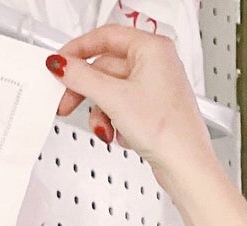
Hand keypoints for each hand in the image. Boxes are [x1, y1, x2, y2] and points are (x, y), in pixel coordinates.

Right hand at [47, 26, 213, 185]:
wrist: (186, 167)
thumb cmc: (168, 131)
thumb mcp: (114, 99)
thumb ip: (82, 78)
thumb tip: (61, 65)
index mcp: (153, 48)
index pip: (105, 37)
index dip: (78, 50)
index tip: (60, 63)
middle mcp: (157, 64)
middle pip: (106, 69)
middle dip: (88, 92)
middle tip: (68, 102)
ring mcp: (156, 88)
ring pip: (112, 92)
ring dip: (102, 113)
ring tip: (105, 129)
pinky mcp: (154, 111)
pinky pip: (123, 108)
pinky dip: (117, 122)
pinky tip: (123, 135)